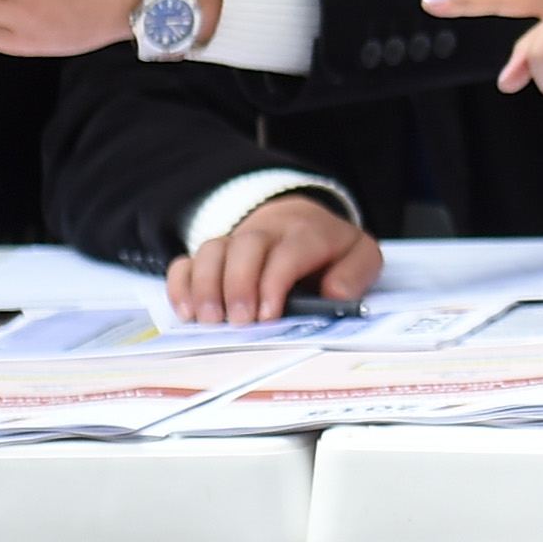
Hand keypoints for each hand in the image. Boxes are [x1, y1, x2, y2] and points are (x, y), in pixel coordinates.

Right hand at [167, 193, 380, 324]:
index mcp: (307, 232)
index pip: (287, 253)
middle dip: (238, 286)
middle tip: (239, 323)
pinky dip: (182, 284)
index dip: (273, 283)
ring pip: (212, 250)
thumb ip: (355, 274)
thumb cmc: (331, 247)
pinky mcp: (215, 252)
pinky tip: (186, 311)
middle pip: (244, 247)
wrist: (302, 218)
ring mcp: (236, 239)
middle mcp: (267, 231)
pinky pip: (188, 260)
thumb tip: (336, 295)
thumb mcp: (360, 255)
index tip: (268, 316)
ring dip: (206, 286)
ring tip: (209, 321)